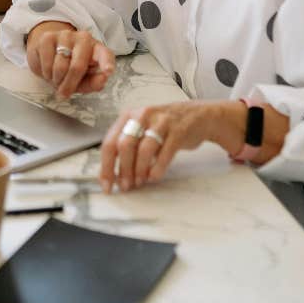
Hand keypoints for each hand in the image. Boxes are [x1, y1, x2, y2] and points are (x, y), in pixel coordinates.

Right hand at [25, 22, 115, 98]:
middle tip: (64, 92)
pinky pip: (46, 64)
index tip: (108, 71)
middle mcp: (83, 38)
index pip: (104, 54)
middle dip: (69, 84)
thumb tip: (102, 79)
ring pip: (60, 67)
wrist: (49, 53)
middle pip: (78, 66)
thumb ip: (94, 82)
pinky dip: (46, 74)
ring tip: (57, 77)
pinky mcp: (47, 37)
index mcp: (96, 48)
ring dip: (56, 80)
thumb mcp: (84, 79)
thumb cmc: (70, 68)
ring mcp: (65, 35)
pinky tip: (48, 69)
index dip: (106, 63)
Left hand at [99, 100, 235, 192]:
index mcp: (128, 116)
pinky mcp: (178, 130)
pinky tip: (154, 177)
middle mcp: (142, 115)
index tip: (106, 185)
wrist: (197, 116)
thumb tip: (112, 175)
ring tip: (140, 182)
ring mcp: (161, 122)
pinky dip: (157, 168)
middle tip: (125, 186)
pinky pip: (165, 152)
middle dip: (123, 170)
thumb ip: (128, 148)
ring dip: (139, 170)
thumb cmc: (164, 127)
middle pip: (125, 145)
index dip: (106, 166)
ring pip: (144, 149)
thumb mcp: (142, 130)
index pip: (110, 142)